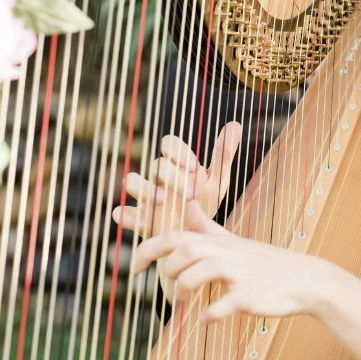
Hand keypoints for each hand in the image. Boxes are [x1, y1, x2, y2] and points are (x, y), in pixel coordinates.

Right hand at [112, 121, 241, 237]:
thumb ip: (223, 154)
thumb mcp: (217, 180)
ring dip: (144, 188)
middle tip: (192, 194)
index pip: (169, 144)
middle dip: (173, 177)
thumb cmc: (204, 202)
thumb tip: (235, 124)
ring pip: (132, 181)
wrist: (197, 235)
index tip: (195, 168)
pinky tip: (125, 216)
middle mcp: (158, 177)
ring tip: (163, 201)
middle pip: (157, 165)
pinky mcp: (142, 220)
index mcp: (176, 164)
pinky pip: (126, 213)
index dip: (179, 152)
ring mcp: (147, 197)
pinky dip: (125, 214)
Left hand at [133, 199, 332, 322]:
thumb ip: (205, 225)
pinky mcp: (249, 295)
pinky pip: (223, 305)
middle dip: (168, 270)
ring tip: (183, 302)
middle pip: (183, 251)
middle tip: (172, 288)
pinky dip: (209, 315)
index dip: (148, 249)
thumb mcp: (231, 239)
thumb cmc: (263, 261)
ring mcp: (237, 274)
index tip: (134, 267)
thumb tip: (187, 204)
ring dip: (183, 289)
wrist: (303, 278)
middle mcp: (224, 253)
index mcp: (215, 241)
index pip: (173, 237)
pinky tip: (205, 319)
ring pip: (198, 273)